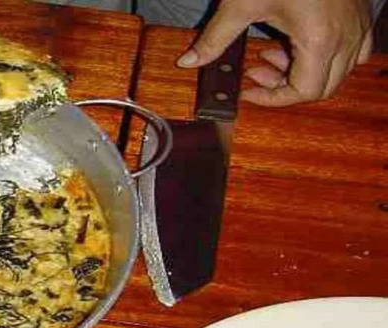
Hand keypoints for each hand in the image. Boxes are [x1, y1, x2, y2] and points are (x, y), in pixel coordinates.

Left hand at [176, 0, 373, 105]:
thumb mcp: (240, 5)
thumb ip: (215, 38)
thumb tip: (189, 62)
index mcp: (320, 39)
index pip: (304, 91)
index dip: (273, 98)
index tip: (249, 90)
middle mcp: (345, 36)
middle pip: (322, 87)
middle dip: (285, 88)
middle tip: (256, 71)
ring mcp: (356, 25)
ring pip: (339, 71)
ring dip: (304, 73)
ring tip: (273, 55)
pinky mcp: (357, 14)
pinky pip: (353, 50)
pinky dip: (327, 57)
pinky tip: (299, 45)